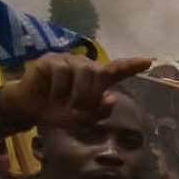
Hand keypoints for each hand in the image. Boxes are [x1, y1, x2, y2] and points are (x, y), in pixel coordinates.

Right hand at [0, 53, 151, 129]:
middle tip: (76, 110)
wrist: (30, 108)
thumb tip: (112, 98)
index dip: (132, 65)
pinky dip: (57, 89)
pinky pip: (61, 72)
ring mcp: (68, 60)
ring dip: (75, 94)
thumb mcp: (80, 119)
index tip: (148, 61)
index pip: (117, 70)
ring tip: (64, 104)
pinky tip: (51, 95)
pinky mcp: (51, 59)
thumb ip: (98, 112)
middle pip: (98, 75)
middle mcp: (85, 66)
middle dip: (89, 97)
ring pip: (82, 72)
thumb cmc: (58, 111)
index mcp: (96, 79)